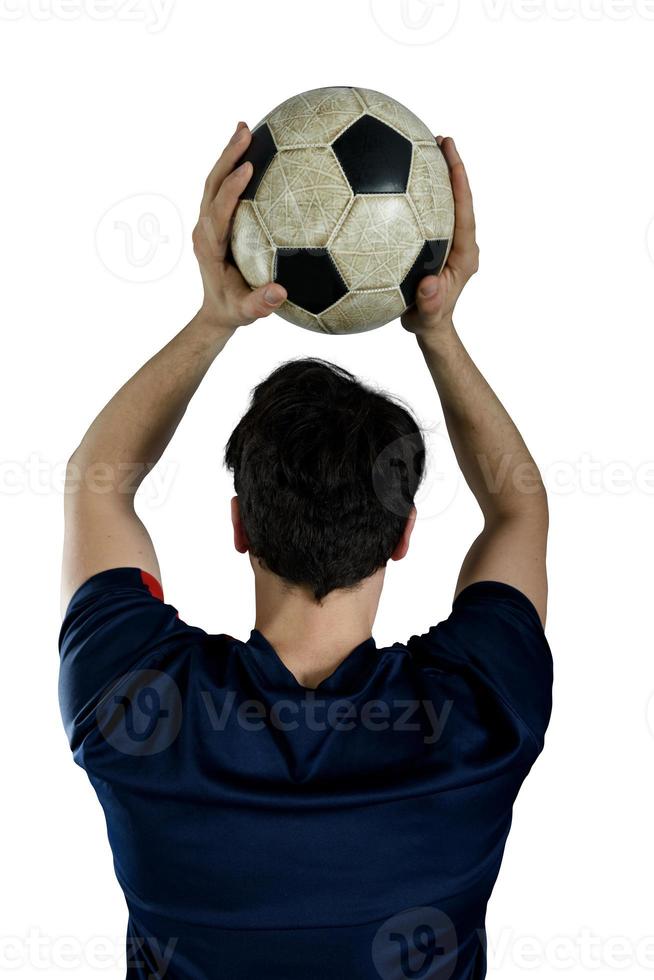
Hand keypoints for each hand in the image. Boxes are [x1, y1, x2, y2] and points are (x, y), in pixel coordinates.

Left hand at [192, 122, 286, 332]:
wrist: (216, 312)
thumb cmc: (234, 311)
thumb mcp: (247, 312)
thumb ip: (261, 303)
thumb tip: (280, 292)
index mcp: (210, 247)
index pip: (218, 211)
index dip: (231, 189)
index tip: (248, 168)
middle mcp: (204, 230)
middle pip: (211, 185)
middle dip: (227, 157)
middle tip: (246, 132)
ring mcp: (207, 223)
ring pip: (213, 182)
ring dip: (228, 155)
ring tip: (245, 129)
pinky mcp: (214, 220)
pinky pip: (221, 188)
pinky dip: (232, 167)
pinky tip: (250, 151)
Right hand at [401, 137, 478, 339]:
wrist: (429, 328)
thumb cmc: (428, 321)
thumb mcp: (427, 316)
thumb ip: (429, 302)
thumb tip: (429, 286)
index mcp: (464, 254)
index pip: (465, 211)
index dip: (460, 183)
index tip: (452, 156)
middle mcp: (460, 242)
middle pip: (458, 198)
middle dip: (450, 167)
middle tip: (438, 138)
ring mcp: (449, 240)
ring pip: (444, 202)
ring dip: (435, 175)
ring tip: (422, 145)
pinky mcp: (435, 242)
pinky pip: (429, 211)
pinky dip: (418, 192)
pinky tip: (398, 177)